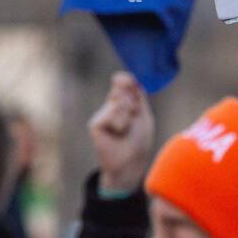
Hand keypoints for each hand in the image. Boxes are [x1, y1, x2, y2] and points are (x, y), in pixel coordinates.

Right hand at [88, 72, 154, 194]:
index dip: (125, 79)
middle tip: (134, 117)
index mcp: (124, 102)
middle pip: (120, 90)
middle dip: (132, 102)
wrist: (132, 160)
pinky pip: (110, 115)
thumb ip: (136, 96)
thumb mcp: (143, 114)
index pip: (122, 83)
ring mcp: (102, 114)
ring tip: (126, 129)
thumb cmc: (139, 139)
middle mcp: (111, 106)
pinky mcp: (95, 124)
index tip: (128, 79)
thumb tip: (127, 77)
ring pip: (117, 103)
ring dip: (127, 116)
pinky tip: (117, 133)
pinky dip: (119, 124)